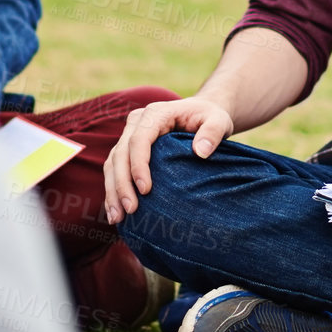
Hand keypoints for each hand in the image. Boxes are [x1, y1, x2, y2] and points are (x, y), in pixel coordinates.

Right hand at [104, 96, 233, 223]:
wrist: (201, 113)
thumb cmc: (210, 118)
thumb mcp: (219, 121)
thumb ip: (213, 132)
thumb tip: (201, 152)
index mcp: (156, 113)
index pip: (139, 140)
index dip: (139, 165)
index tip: (145, 190)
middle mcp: (137, 121)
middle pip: (120, 153)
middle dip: (122, 184)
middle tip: (130, 210)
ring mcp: (130, 134)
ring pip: (113, 162)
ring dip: (112, 191)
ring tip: (117, 217)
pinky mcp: (128, 147)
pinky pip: (115, 168)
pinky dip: (113, 189)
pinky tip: (115, 212)